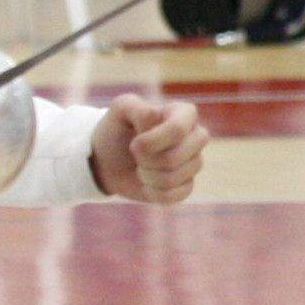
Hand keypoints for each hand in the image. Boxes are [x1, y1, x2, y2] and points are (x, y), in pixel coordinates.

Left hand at [92, 95, 209, 204]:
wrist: (108, 160)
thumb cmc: (117, 129)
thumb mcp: (120, 109)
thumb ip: (139, 108)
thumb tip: (157, 119)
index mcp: (184, 114)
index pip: (177, 129)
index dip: (151, 141)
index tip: (134, 143)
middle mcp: (195, 137)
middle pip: (176, 157)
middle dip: (147, 160)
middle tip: (136, 154)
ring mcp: (194, 162)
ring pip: (174, 178)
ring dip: (147, 176)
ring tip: (139, 167)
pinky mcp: (187, 185)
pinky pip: (174, 196)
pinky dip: (153, 192)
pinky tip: (147, 183)